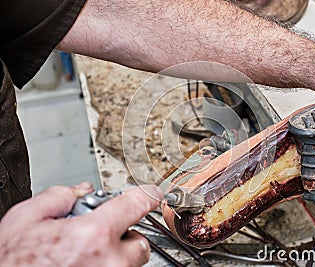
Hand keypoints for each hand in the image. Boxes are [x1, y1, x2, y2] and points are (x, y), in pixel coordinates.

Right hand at [0, 182, 162, 266]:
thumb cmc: (12, 264)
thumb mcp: (24, 220)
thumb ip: (57, 197)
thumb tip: (78, 192)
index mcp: (93, 235)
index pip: (136, 204)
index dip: (147, 194)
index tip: (153, 194)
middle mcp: (109, 262)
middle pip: (140, 242)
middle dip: (125, 235)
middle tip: (103, 235)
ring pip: (131, 263)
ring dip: (118, 255)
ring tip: (89, 254)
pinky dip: (109, 266)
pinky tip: (84, 264)